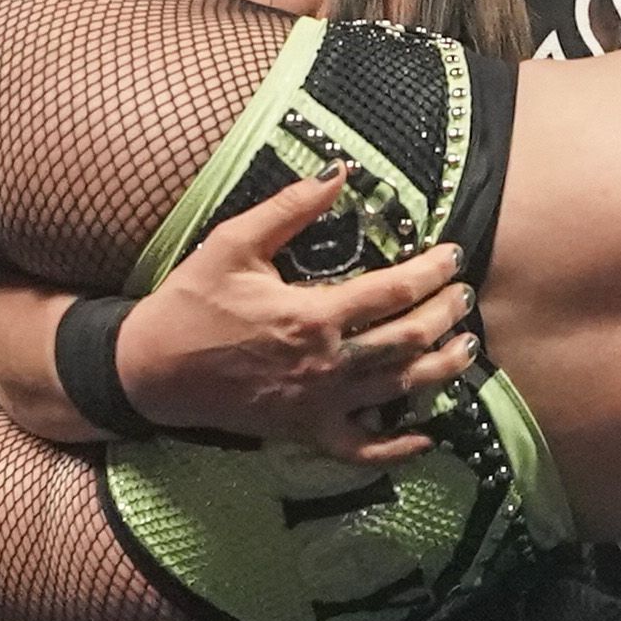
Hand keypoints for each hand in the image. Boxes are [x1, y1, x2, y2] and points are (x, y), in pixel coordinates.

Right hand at [118, 174, 475, 458]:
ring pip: (399, 390)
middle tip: (463, 297)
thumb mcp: (234, 242)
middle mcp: (325, 363)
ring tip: (467, 348)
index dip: (431, 273)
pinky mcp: (305, 431)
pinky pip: (362, 448)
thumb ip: (290, 208)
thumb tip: (339, 172)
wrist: (152, 369)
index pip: (393, 293)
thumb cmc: (191, 302)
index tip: (453, 255)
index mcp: (312, 315)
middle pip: (408, 341)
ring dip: (442, 370)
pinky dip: (399, 447)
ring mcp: (319, 403)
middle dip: (446, 316)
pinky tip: (427, 437)